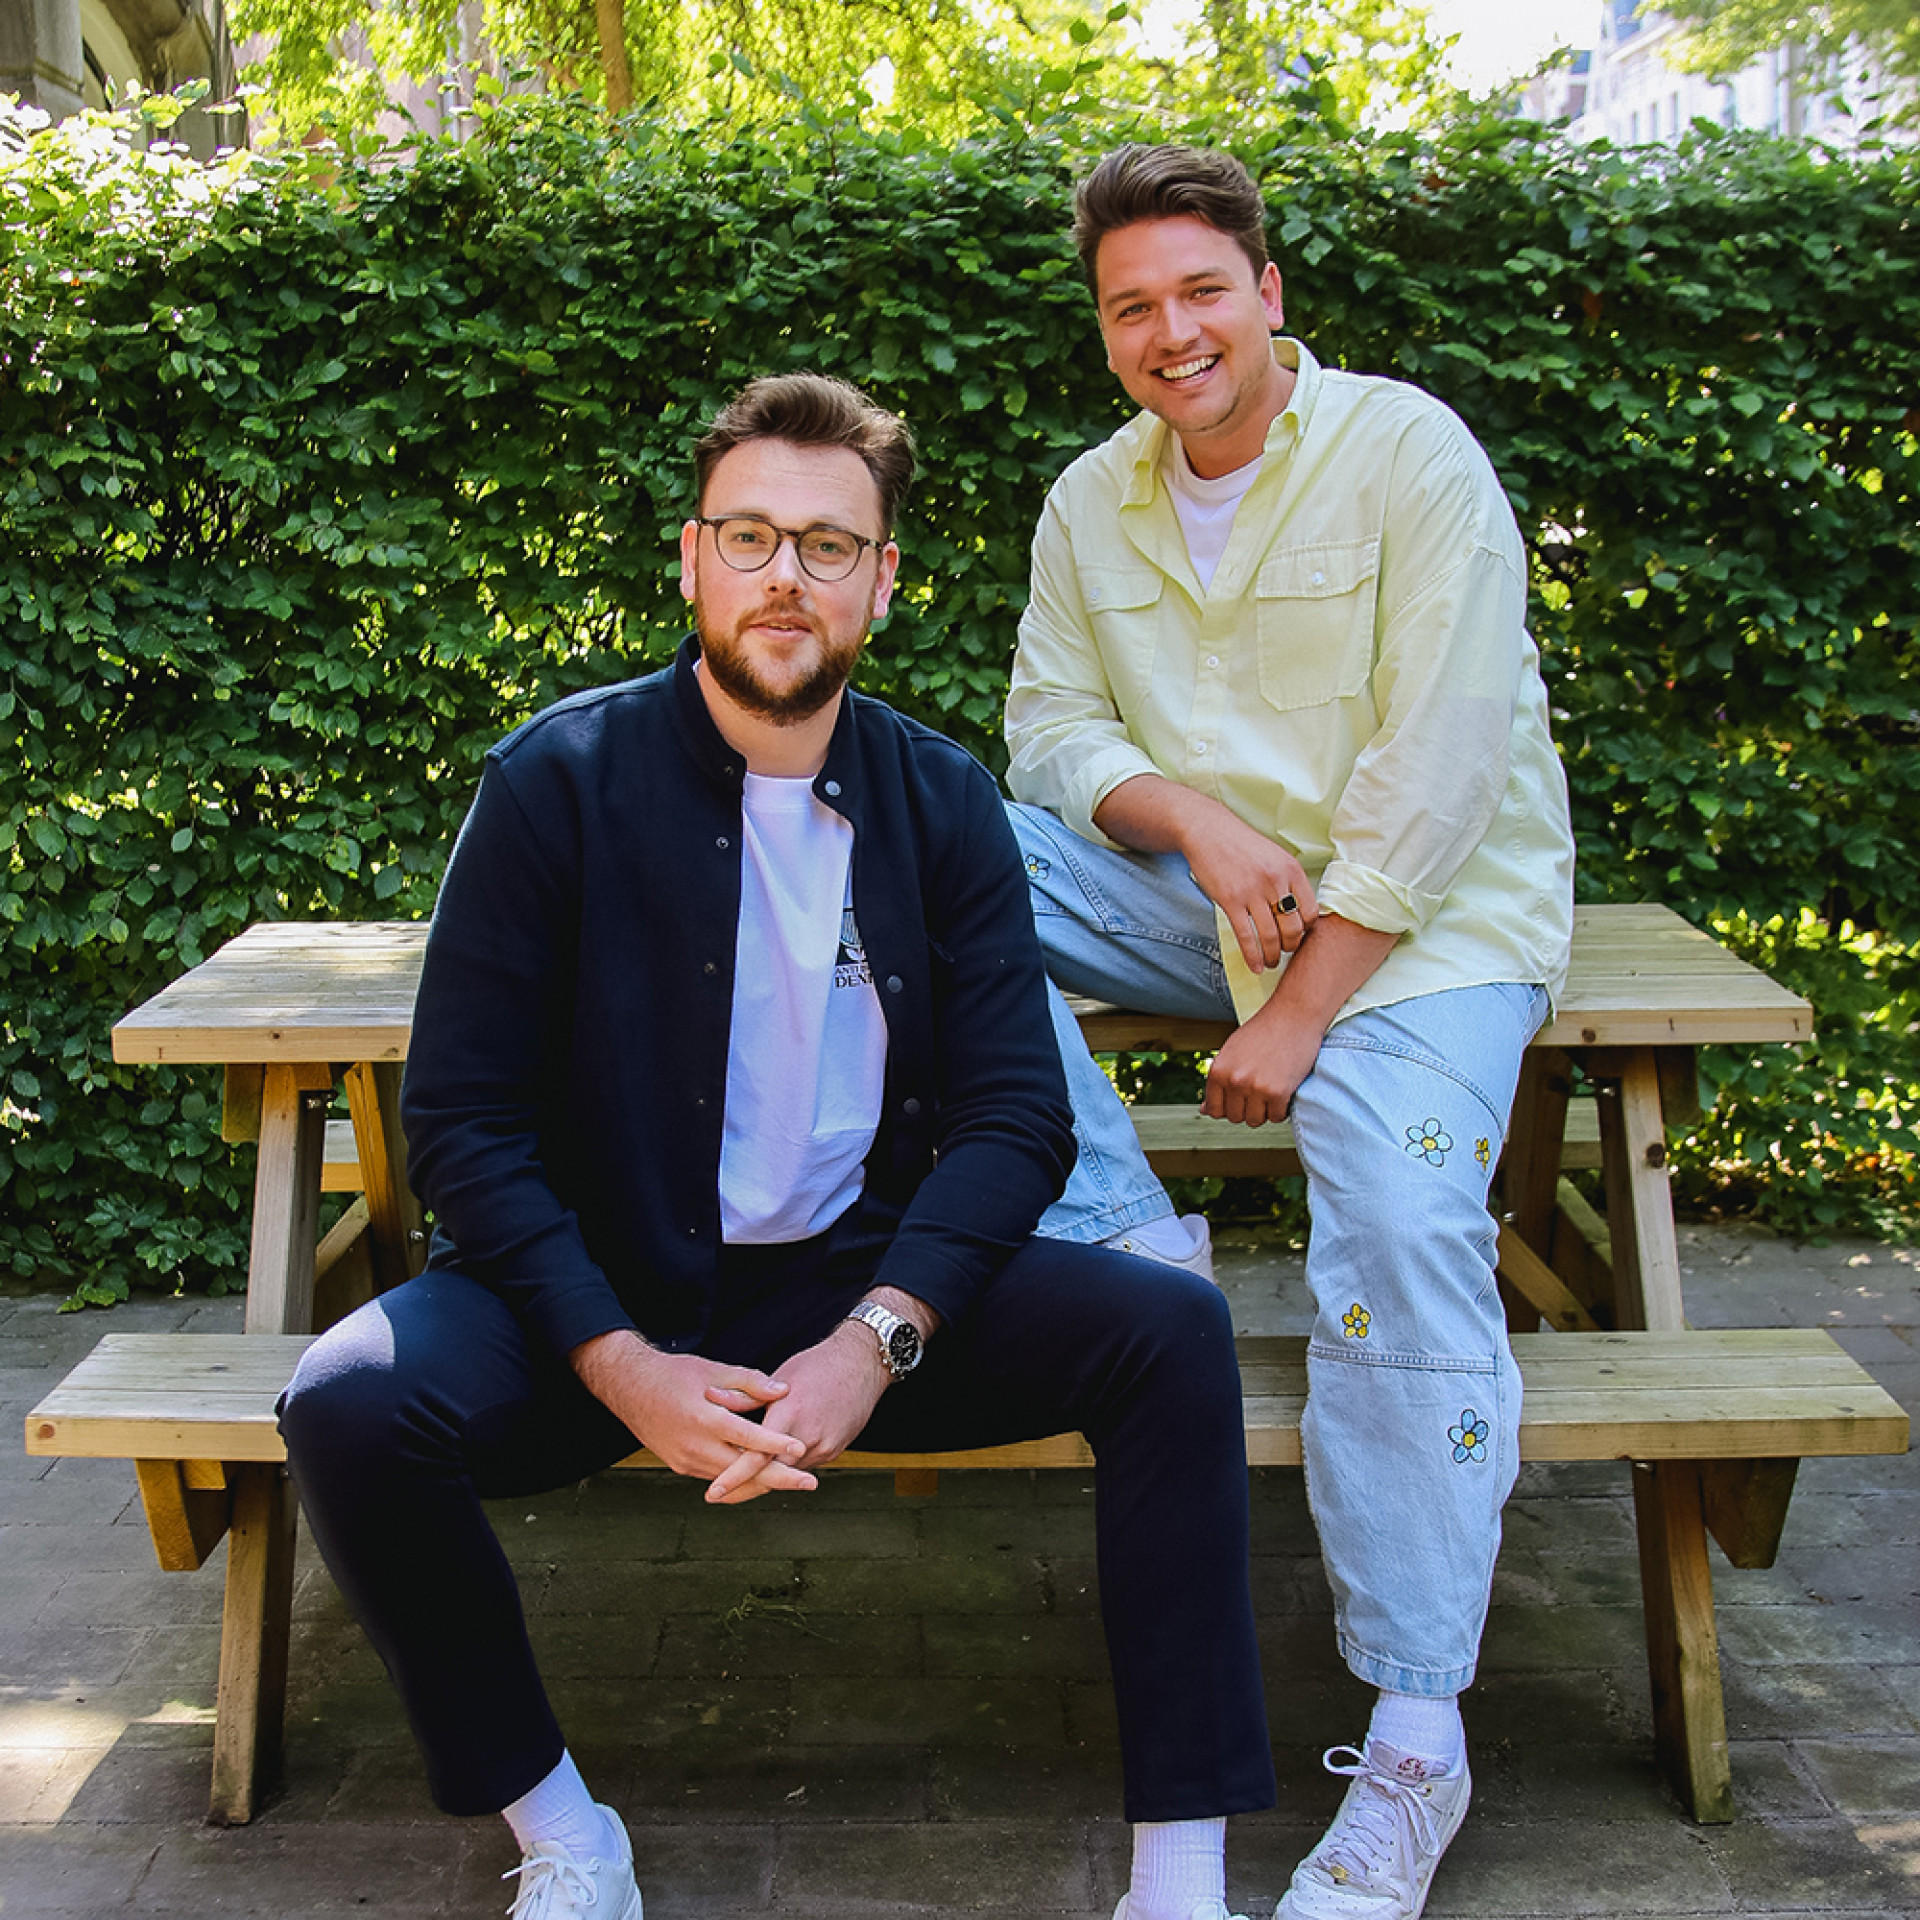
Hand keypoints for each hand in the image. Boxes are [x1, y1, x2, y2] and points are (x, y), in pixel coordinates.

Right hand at [569, 1330, 816, 1494]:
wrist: (629, 1388)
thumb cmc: (674, 1374)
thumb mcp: (713, 1369)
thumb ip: (750, 1382)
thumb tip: (783, 1391)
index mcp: (703, 1419)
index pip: (746, 1438)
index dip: (775, 1445)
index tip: (801, 1449)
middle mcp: (694, 1446)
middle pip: (743, 1471)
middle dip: (779, 1478)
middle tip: (811, 1482)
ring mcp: (685, 1460)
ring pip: (731, 1479)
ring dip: (761, 1481)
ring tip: (794, 1480)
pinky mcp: (680, 1466)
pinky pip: (716, 1476)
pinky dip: (739, 1478)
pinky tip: (762, 1475)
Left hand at [703, 1320, 891, 1503]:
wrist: (862, 1364)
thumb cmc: (819, 1365)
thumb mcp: (780, 1376)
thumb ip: (746, 1396)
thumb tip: (711, 1399)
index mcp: (789, 1415)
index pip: (756, 1457)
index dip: (733, 1477)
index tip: (714, 1492)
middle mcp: (808, 1437)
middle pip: (771, 1476)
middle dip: (744, 1487)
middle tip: (718, 1494)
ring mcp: (824, 1447)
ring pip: (788, 1473)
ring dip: (767, 1476)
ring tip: (740, 1477)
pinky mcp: (834, 1451)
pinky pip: (803, 1465)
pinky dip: (787, 1466)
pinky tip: (776, 1460)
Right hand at [1179, 810, 1317, 974]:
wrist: (1209, 831)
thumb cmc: (1242, 845)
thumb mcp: (1275, 856)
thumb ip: (1288, 880)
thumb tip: (1298, 911)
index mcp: (1291, 870)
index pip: (1311, 912)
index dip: (1307, 930)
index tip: (1299, 936)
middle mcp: (1275, 881)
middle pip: (1293, 927)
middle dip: (1291, 946)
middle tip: (1285, 952)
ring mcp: (1252, 892)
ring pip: (1270, 936)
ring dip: (1272, 956)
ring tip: (1271, 963)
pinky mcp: (1230, 900)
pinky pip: (1246, 935)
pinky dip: (1252, 956)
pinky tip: (1255, 966)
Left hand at [1202, 997, 1326, 1127]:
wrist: (1294, 1015)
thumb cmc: (1264, 1031)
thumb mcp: (1232, 1052)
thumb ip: (1218, 1081)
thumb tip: (1204, 1110)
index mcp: (1218, 1071)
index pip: (1214, 1110)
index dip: (1228, 1107)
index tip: (1240, 1098)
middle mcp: (1233, 1081)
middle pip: (1235, 1117)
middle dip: (1247, 1108)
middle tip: (1260, 1089)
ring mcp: (1255, 1088)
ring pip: (1255, 1120)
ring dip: (1264, 1110)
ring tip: (1272, 1089)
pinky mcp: (1278, 1093)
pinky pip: (1276, 1117)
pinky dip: (1281, 1109)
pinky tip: (1284, 1090)